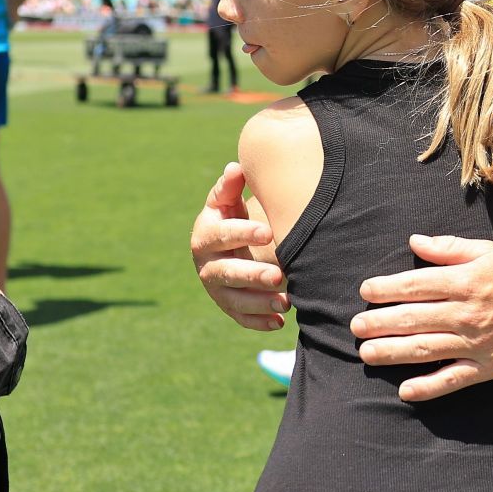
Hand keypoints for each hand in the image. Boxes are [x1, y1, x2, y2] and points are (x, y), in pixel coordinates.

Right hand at [190, 162, 286, 330]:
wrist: (227, 246)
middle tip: (278, 275)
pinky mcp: (228, 306)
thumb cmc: (233, 217)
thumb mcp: (228, 201)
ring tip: (285, 302)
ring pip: (234, 300)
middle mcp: (207, 264)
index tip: (269, 233)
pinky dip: (259, 323)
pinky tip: (279, 323)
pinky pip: (241, 318)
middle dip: (253, 274)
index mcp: (206, 234)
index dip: (243, 233)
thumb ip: (230, 187)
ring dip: (259, 303)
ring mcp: (216, 288)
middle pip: (227, 272)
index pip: (222, 234)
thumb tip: (236, 168)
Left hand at [352, 234, 492, 401]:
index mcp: (466, 282)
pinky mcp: (487, 367)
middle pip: (414, 319)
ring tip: (367, 354)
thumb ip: (449, 248)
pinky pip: (453, 379)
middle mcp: (467, 314)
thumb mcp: (488, 252)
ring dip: (392, 353)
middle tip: (356, 326)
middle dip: (380, 322)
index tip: (365, 292)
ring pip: (426, 349)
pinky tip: (405, 391)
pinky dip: (429, 388)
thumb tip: (414, 242)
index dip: (387, 289)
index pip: (416, 285)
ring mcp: (476, 343)